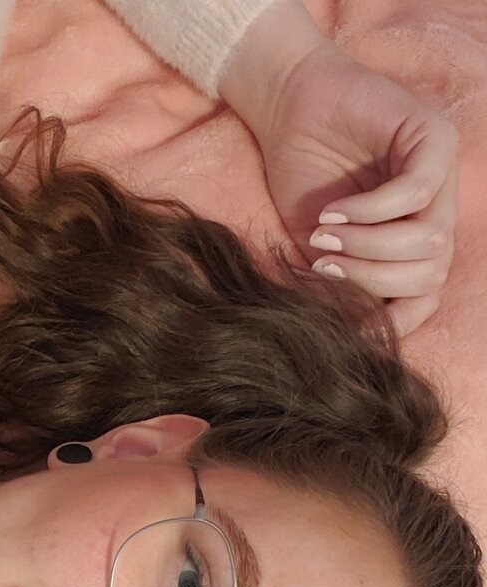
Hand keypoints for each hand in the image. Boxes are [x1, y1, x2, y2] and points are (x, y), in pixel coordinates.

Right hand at [219, 1, 457, 335]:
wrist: (289, 109)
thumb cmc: (300, 177)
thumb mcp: (315, 247)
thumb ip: (336, 285)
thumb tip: (344, 335)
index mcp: (411, 243)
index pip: (425, 298)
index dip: (390, 319)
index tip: (343, 320)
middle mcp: (434, 212)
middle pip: (430, 276)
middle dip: (369, 280)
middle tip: (324, 264)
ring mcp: (440, 175)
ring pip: (428, 242)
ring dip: (368, 247)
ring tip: (325, 235)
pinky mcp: (431, 138)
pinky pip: (415, 193)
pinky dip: (369, 212)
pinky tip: (333, 211)